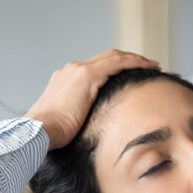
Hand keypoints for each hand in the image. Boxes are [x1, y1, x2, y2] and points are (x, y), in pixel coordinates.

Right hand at [24, 49, 159, 149]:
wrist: (40, 130)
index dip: (113, 69)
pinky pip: (118, 63)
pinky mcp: (87, 76)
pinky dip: (135, 62)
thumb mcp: (66, 125)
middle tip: (145, 65)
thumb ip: (78, 122)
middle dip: (126, 60)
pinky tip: (149, 67)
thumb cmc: (51, 135)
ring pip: (114, 57)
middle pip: (105, 59)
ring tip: (152, 65)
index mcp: (65, 80)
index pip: (94, 69)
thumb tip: (90, 135)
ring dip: (135, 59)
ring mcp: (78, 71)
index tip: (127, 76)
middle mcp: (71, 71)